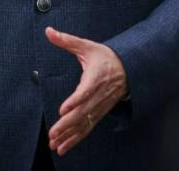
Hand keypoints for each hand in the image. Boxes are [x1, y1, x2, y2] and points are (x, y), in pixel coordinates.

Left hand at [44, 27, 128, 156]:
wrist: (129, 68)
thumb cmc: (105, 56)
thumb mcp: (87, 46)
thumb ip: (67, 40)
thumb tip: (49, 31)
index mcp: (96, 76)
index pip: (86, 90)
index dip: (75, 100)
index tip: (63, 109)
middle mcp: (99, 94)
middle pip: (83, 112)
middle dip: (67, 124)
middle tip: (53, 133)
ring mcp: (101, 106)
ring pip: (85, 123)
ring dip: (70, 135)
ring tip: (55, 144)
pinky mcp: (100, 112)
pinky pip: (88, 128)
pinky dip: (76, 138)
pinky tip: (64, 146)